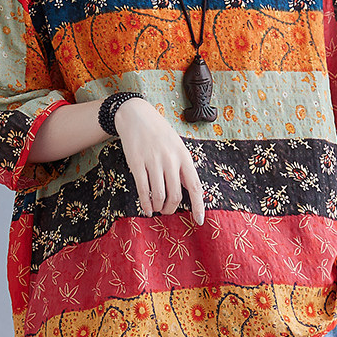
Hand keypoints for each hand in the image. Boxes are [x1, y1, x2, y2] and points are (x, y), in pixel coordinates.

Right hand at [114, 98, 204, 224]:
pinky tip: (146, 208)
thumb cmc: (159, 133)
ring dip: (159, 206)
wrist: (137, 116)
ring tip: (157, 208)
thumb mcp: (177, 146)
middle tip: (167, 211)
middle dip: (172, 208)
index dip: (198, 206)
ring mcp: (153, 161)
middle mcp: (170, 159)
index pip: (195, 186)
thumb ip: (183, 166)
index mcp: (184, 156)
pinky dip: (145, 203)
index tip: (199, 221)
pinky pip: (143, 189)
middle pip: (175, 195)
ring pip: (159, 195)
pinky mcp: (137, 163)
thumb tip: (189, 191)